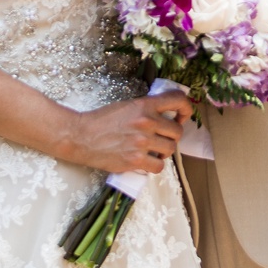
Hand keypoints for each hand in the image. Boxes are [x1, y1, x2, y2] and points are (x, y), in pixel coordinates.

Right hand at [60, 92, 195, 174]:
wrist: (81, 136)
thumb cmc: (102, 120)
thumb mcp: (127, 105)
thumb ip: (147, 108)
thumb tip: (168, 114)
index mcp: (144, 105)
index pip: (178, 100)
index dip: (186, 109)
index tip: (182, 116)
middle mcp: (146, 122)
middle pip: (177, 131)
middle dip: (172, 136)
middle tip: (161, 138)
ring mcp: (141, 142)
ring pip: (170, 149)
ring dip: (164, 151)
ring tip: (153, 150)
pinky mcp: (135, 160)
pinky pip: (159, 166)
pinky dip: (155, 165)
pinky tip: (146, 161)